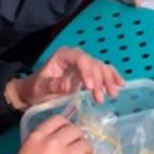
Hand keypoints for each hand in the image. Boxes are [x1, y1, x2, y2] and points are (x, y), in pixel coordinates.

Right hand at [0, 115, 95, 153]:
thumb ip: (39, 146)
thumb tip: (55, 144)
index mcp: (36, 137)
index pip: (58, 120)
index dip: (65, 126)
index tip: (66, 134)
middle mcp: (52, 143)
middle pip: (75, 130)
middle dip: (77, 138)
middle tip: (75, 148)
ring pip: (85, 144)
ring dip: (84, 151)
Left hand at [5, 47, 124, 110]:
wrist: (34, 92)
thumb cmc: (35, 88)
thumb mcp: (41, 87)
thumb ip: (54, 85)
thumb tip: (69, 86)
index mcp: (64, 55)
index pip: (80, 59)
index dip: (87, 71)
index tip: (89, 87)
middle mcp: (76, 56)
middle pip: (93, 64)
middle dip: (99, 80)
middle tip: (100, 97)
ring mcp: (84, 64)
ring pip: (101, 67)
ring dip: (108, 80)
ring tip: (112, 94)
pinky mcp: (88, 72)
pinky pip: (103, 71)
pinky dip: (112, 77)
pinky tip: (120, 84)